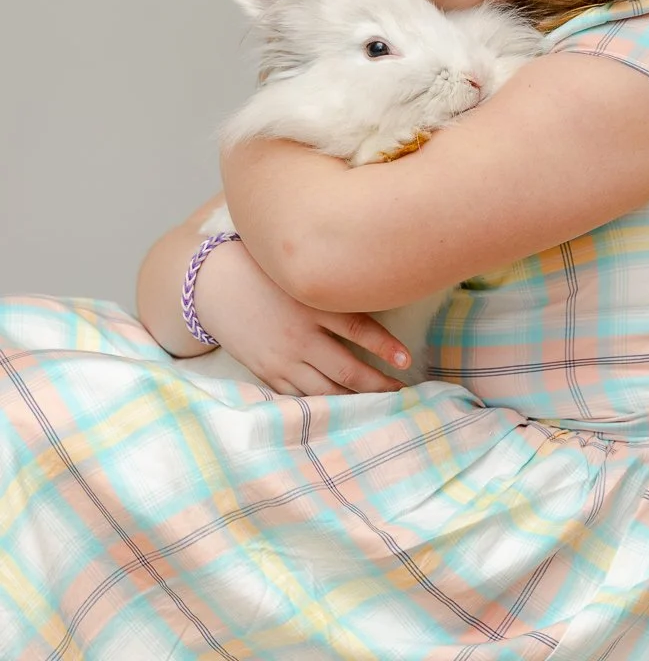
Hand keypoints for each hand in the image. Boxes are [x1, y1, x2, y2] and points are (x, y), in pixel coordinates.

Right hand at [193, 238, 409, 394]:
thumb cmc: (261, 269)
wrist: (212, 285)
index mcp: (311, 304)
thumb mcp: (297, 269)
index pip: (359, 328)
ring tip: (379, 405)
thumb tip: (373, 279)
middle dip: (379, 384)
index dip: (386, 346)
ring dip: (356, 400)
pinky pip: (301, 396)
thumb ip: (330, 281)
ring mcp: (282, 358)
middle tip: (401, 392)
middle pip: (348, 368)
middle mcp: (299, 335)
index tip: (407, 360)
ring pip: (327, 390)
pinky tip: (342, 409)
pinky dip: (324, 404)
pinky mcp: (268, 372)